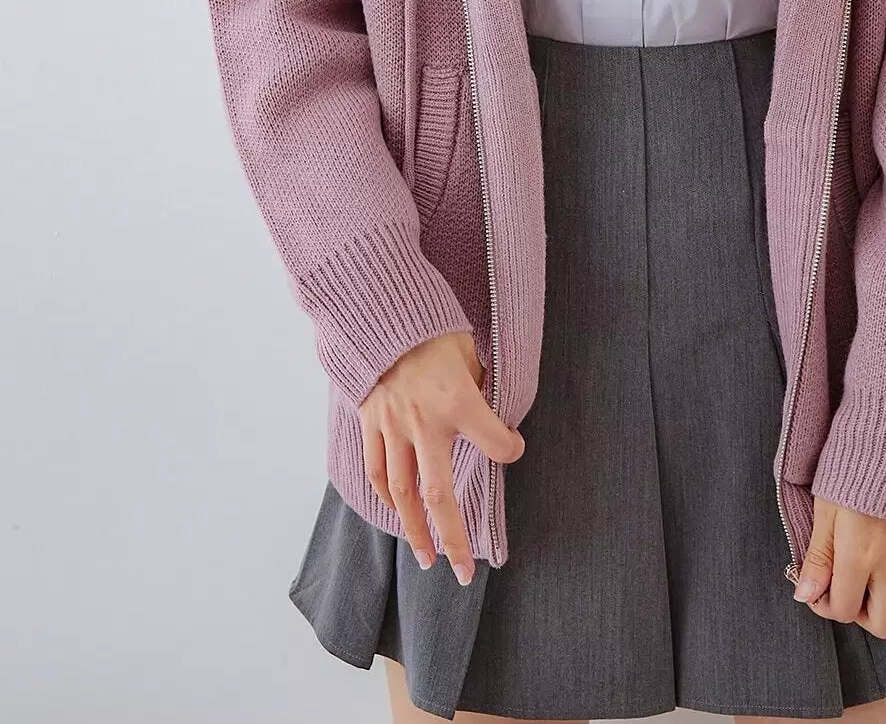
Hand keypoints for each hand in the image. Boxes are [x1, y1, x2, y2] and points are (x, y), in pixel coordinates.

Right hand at [358, 330, 524, 583]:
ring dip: (415, 530)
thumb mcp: (469, 350)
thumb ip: (479, 387)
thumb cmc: (432, 328)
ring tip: (427, 558)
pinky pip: (377, 470)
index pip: (495, 443)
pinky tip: (399, 514)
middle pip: (439, 495)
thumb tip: (492, 413)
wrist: (379, 313)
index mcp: (456, 401)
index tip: (514, 449)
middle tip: (463, 572)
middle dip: (453, 538)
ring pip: (403, 493)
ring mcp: (392, 427)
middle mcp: (423, 422)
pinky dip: (388, 497)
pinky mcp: (371, 423)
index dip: (510, 450)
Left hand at [790, 495, 885, 635]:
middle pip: (884, 625)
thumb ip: (818, 557)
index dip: (826, 605)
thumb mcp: (826, 507)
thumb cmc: (857, 466)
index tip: (821, 588)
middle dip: (861, 615)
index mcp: (858, 556)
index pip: (843, 610)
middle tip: (850, 590)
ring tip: (876, 583)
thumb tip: (805, 595)